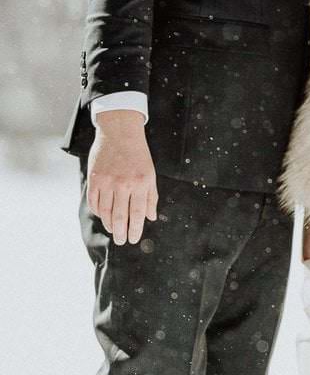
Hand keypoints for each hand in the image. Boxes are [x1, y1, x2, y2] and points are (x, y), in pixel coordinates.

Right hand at [87, 111, 157, 245]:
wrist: (119, 133)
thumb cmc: (138, 155)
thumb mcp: (150, 174)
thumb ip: (151, 197)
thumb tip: (150, 217)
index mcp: (140, 184)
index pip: (138, 214)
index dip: (136, 229)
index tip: (133, 239)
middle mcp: (123, 184)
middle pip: (120, 216)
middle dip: (121, 232)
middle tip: (121, 241)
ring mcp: (107, 181)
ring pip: (106, 211)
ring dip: (109, 224)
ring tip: (112, 230)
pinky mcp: (94, 178)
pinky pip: (94, 201)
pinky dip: (98, 211)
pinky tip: (103, 215)